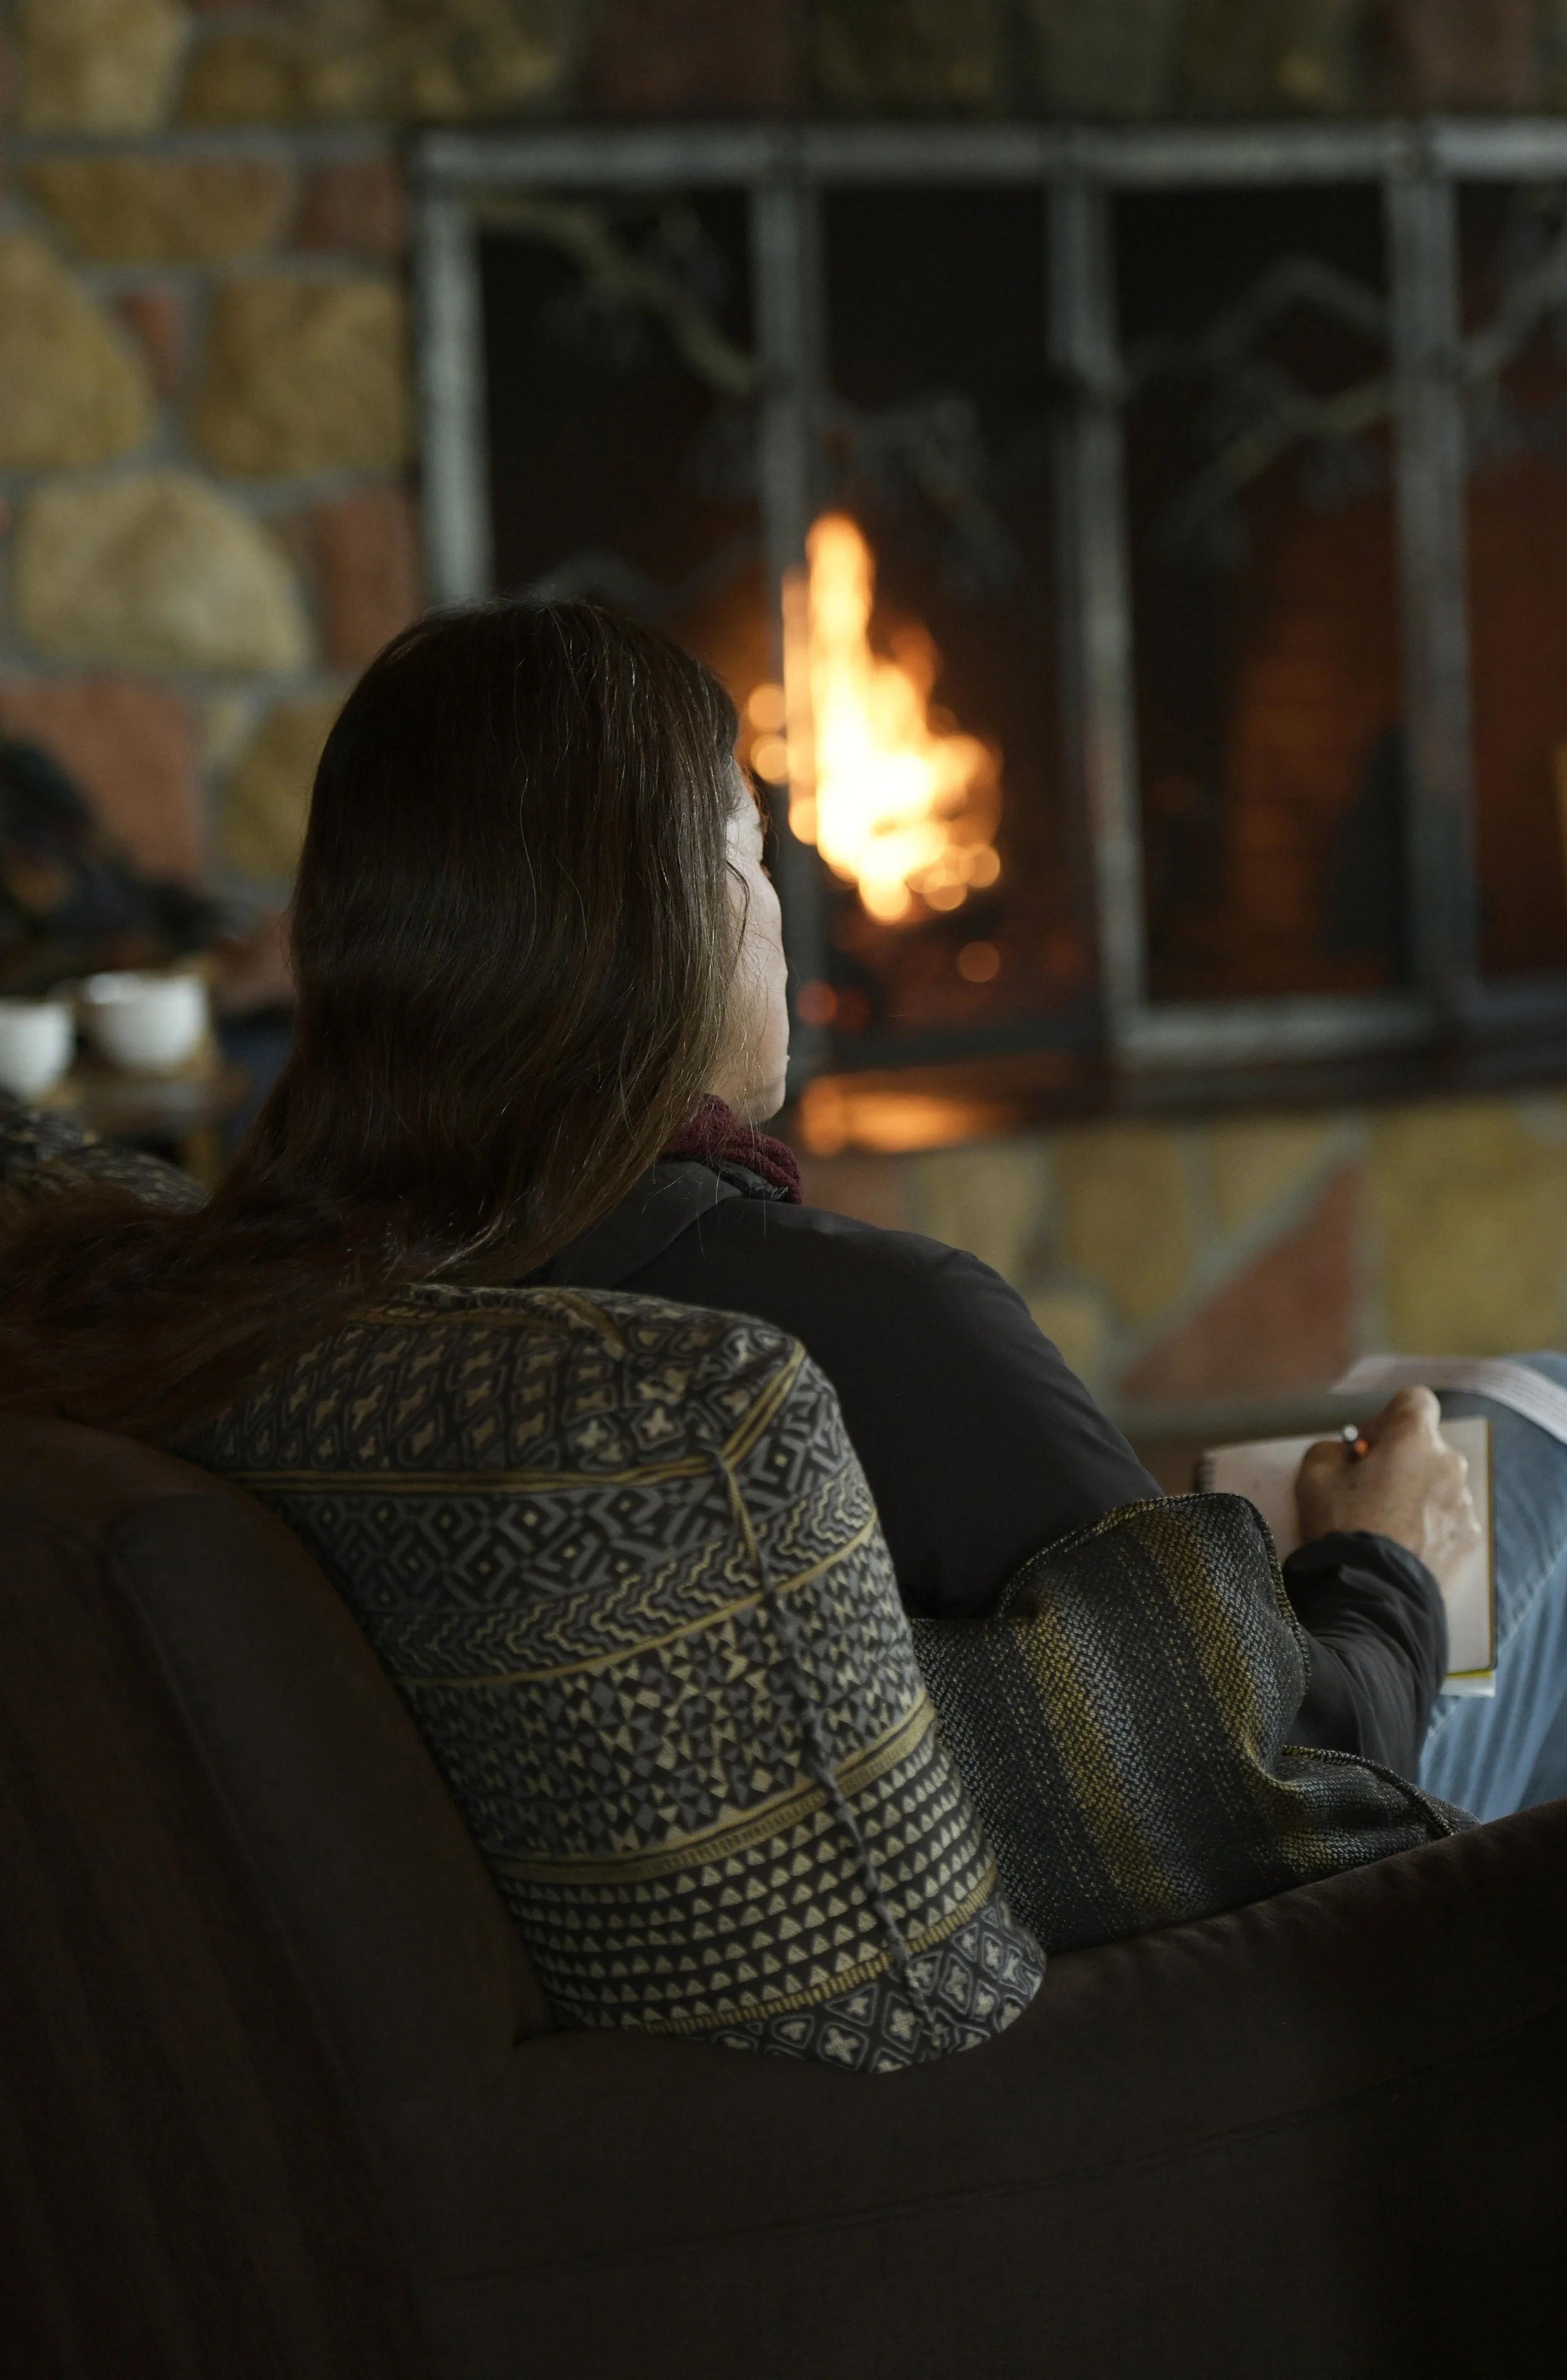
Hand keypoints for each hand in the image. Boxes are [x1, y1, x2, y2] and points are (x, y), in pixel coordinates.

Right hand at [1295, 1386, 1480, 1574]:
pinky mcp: (1469, 1538)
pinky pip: (1447, 1518)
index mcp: (1414, 1440)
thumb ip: (1330, 1449)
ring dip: (1415, 1494)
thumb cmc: (1343, 1526)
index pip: (1414, 1400)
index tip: (1366, 1447)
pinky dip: (1429, 1525)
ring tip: (1384, 1526)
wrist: (1373, 1591)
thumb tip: (1345, 1455)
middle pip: (1425, 1447)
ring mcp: (1464, 1503)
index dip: (1387, 1417)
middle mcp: (1449, 1464)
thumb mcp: (1313, 1476)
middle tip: (1368, 1490)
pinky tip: (1403, 1546)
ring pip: (1438, 1484)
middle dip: (1399, 1461)